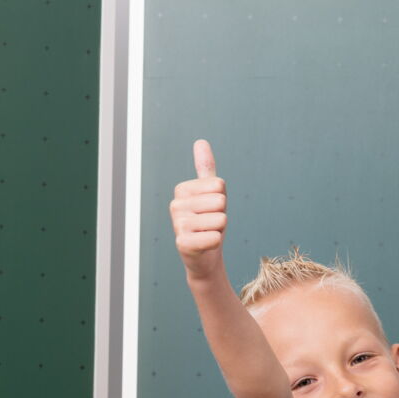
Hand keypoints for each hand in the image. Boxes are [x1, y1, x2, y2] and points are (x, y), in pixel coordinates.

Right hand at [170, 140, 227, 278]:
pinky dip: (216, 243)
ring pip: (220, 219)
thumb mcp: (211, 193)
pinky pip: (216, 237)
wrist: (204, 256)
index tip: (211, 209)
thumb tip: (200, 141)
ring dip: (219, 229)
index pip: (219, 185)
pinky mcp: (183, 244)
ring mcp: (177, 225)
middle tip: (211, 224)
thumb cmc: (209, 221)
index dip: (222, 200)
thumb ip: (205, 169)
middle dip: (222, 215)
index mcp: (182, 190)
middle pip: (220, 201)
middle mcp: (175, 205)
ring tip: (208, 233)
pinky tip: (205, 245)